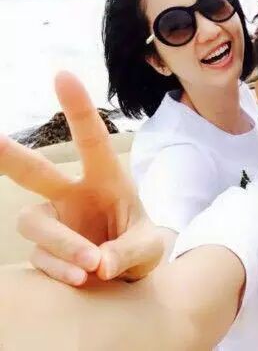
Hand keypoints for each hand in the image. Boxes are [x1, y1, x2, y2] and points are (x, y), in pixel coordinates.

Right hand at [0, 71, 162, 285]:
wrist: (128, 272)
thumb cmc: (141, 245)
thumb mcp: (148, 249)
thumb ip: (127, 253)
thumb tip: (97, 264)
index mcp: (106, 180)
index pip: (92, 142)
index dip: (78, 110)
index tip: (63, 75)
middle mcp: (73, 193)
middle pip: (34, 171)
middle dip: (9, 155)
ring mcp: (55, 220)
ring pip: (34, 222)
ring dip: (60, 245)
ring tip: (90, 267)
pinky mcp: (44, 248)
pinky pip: (42, 256)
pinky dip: (60, 268)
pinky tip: (80, 278)